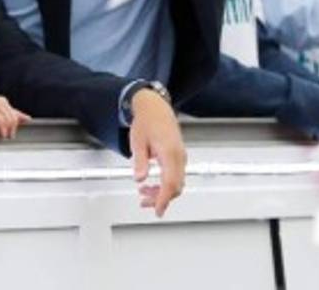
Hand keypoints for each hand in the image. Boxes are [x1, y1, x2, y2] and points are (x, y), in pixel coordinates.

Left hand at [129, 90, 186, 216]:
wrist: (155, 106)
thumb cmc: (147, 120)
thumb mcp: (138, 141)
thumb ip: (140, 161)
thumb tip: (140, 179)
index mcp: (169, 152)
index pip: (170, 183)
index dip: (164, 199)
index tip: (158, 210)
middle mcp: (179, 156)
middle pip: (175, 186)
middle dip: (160, 198)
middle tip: (144, 202)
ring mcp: (180, 156)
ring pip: (176, 182)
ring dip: (161, 191)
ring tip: (144, 193)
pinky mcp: (178, 156)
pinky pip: (175, 175)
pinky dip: (164, 183)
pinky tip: (151, 184)